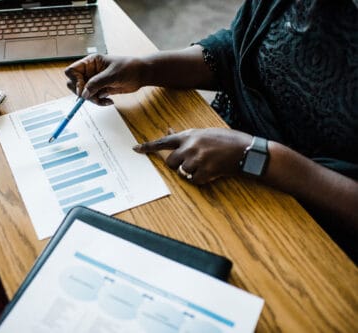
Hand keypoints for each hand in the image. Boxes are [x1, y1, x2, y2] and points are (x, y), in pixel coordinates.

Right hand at [65, 54, 145, 105]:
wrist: (141, 75)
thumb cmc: (128, 68)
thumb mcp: (111, 75)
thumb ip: (96, 83)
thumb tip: (83, 94)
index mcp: (90, 62)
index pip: (72, 71)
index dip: (74, 81)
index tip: (83, 89)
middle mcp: (90, 72)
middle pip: (74, 84)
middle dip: (83, 93)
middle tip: (93, 96)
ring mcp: (94, 82)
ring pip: (84, 94)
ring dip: (93, 99)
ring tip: (105, 99)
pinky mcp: (100, 90)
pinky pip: (93, 99)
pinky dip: (99, 102)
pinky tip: (109, 101)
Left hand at [133, 128, 252, 183]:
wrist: (245, 149)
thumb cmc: (225, 140)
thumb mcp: (203, 133)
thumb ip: (185, 135)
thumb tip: (168, 131)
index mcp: (189, 136)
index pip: (163, 142)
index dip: (148, 147)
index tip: (136, 149)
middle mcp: (190, 147)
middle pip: (170, 162)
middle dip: (177, 165)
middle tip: (191, 162)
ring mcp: (197, 159)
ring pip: (182, 172)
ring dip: (190, 172)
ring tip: (205, 165)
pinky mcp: (204, 171)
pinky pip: (193, 181)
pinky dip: (200, 179)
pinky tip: (211, 172)